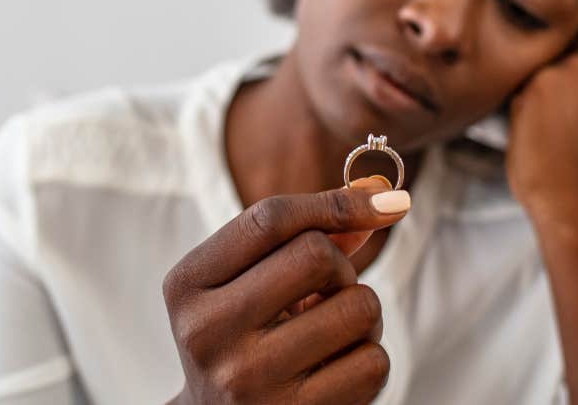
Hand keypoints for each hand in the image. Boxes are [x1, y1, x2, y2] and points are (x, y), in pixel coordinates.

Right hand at [162, 177, 409, 404]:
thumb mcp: (249, 282)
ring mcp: (247, 379)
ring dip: (362, 316)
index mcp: (187, 285)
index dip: (336, 202)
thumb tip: (384, 198)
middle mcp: (207, 331)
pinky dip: (368, 359)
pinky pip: (372, 363)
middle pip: (316, 255)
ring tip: (332, 334)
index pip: (269, 220)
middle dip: (341, 268)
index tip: (390, 200)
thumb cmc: (241, 338)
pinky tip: (336, 370)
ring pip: (358, 308)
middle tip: (326, 294)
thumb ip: (305, 237)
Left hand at [504, 30, 577, 237]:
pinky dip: (523, 108)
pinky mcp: (538, 81)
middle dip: (565, 83)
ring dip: (542, 94)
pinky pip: (521, 86)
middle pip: (570, 53)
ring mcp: (572, 66)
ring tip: (558, 130)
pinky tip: (541, 132)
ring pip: (544, 68)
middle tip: (572, 125)